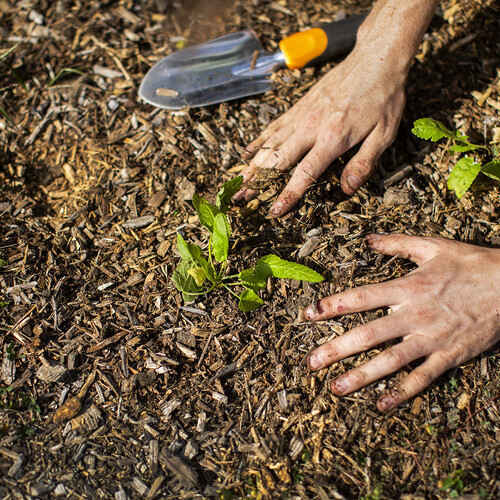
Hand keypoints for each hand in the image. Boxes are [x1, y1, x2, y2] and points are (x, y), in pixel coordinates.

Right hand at [233, 45, 405, 216]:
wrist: (376, 58)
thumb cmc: (383, 97)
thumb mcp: (384, 134)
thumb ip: (364, 162)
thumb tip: (347, 189)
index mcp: (333, 138)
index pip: (305, 173)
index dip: (288, 194)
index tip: (274, 210)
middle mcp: (311, 127)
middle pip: (277, 160)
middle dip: (257, 182)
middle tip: (239, 198)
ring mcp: (301, 115)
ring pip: (269, 144)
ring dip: (252, 165)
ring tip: (237, 181)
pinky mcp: (298, 106)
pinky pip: (273, 126)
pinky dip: (258, 140)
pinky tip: (247, 152)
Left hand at [305, 234, 499, 411]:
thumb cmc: (472, 264)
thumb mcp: (433, 246)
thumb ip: (397, 244)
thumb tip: (368, 239)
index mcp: (408, 287)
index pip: (360, 297)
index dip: (332, 306)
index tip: (307, 315)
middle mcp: (415, 314)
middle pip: (369, 334)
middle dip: (337, 349)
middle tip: (311, 362)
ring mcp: (432, 338)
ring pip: (391, 361)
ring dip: (362, 376)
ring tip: (336, 389)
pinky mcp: (450, 355)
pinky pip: (423, 378)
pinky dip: (402, 393)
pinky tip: (382, 405)